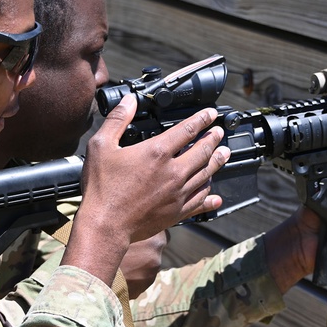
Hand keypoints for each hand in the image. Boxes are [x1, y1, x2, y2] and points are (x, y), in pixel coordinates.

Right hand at [64, 94, 230, 285]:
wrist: (105, 226)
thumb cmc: (102, 188)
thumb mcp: (101, 146)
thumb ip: (118, 120)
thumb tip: (130, 101)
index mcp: (157, 152)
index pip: (188, 129)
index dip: (202, 119)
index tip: (211, 114)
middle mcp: (173, 172)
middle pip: (203, 151)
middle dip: (213, 139)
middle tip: (219, 132)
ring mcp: (178, 193)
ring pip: (206, 174)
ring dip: (217, 162)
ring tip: (224, 154)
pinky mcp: (177, 212)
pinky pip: (200, 201)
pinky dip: (210, 196)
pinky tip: (215, 195)